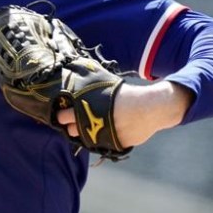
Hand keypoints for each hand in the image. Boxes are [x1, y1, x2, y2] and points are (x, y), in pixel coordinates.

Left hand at [56, 80, 192, 148]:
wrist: (150, 108)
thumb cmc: (127, 93)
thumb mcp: (106, 82)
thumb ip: (89, 80)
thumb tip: (76, 67)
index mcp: (85, 106)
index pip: (63, 116)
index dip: (63, 114)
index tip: (65, 111)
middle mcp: (89, 122)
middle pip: (69, 129)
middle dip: (69, 124)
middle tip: (74, 119)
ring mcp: (99, 135)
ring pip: (82, 138)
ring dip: (82, 132)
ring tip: (88, 124)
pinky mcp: (110, 145)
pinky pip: (98, 144)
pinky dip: (98, 138)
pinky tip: (101, 130)